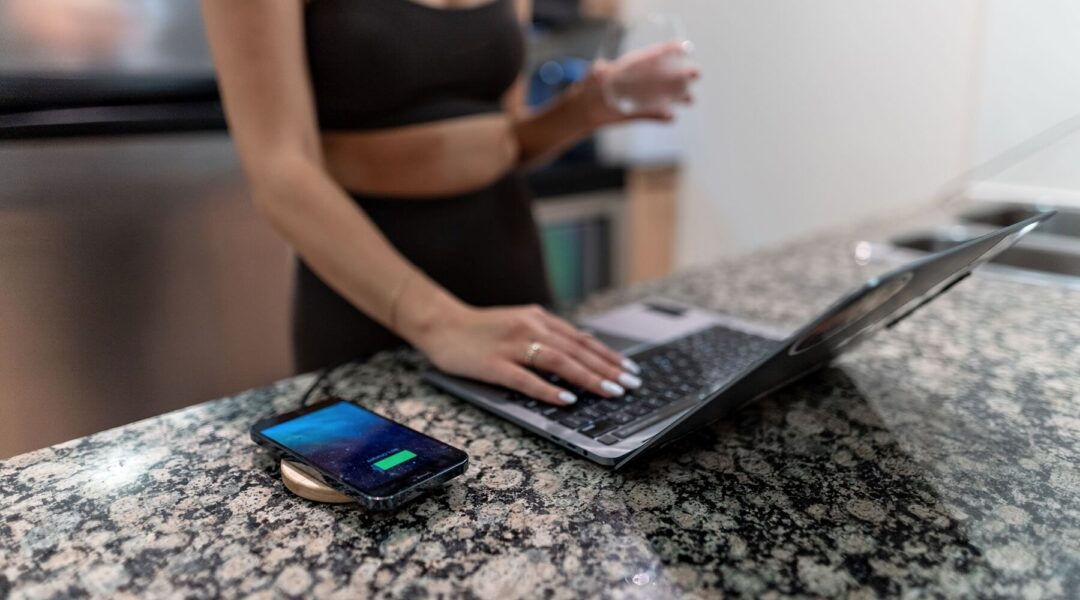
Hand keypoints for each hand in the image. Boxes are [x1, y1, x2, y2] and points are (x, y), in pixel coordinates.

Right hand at [414, 304, 642, 405]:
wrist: (441, 324)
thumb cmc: (481, 329)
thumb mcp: (520, 321)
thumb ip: (550, 333)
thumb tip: (586, 345)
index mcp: (538, 319)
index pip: (581, 339)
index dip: (608, 355)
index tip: (630, 370)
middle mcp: (530, 328)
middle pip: (576, 350)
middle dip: (607, 369)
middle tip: (630, 385)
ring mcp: (512, 346)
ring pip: (558, 361)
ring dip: (587, 377)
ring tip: (610, 391)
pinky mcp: (494, 364)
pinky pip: (526, 379)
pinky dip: (549, 388)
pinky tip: (567, 398)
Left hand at [582, 40, 699, 125]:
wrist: (582, 110)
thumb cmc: (587, 91)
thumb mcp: (592, 79)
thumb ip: (599, 74)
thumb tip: (601, 67)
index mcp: (628, 67)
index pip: (650, 56)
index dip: (668, 51)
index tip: (685, 48)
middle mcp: (637, 79)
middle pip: (662, 75)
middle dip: (680, 74)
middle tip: (696, 74)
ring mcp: (638, 95)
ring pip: (661, 94)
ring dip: (677, 96)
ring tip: (691, 99)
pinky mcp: (636, 110)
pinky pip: (651, 111)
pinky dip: (661, 115)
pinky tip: (672, 116)